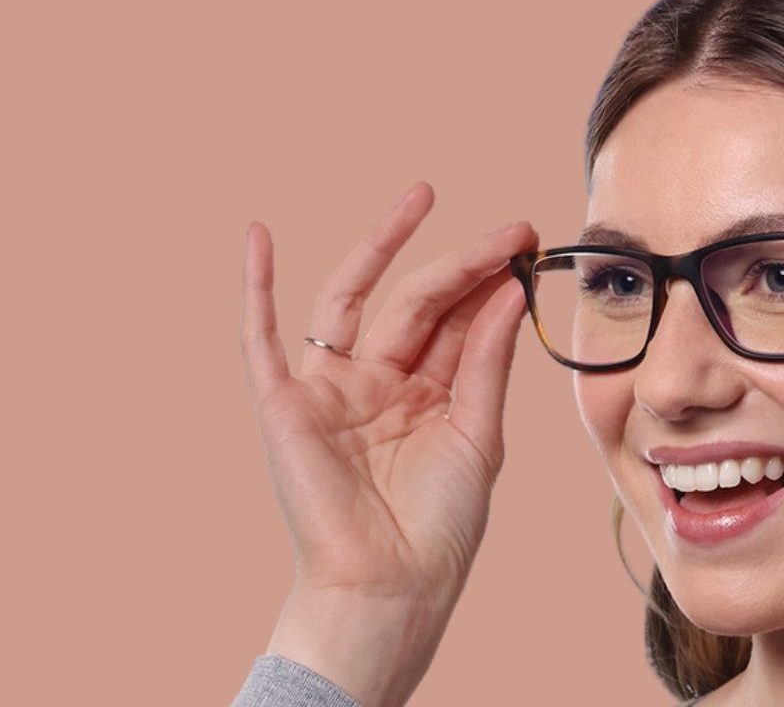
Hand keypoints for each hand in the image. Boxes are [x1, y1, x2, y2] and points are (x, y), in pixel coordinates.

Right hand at [239, 182, 535, 704]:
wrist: (387, 587)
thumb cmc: (437, 530)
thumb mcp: (477, 438)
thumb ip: (485, 363)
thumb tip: (508, 292)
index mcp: (427, 399)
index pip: (457, 323)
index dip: (489, 282)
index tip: (527, 244)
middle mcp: (378, 385)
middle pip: (417, 303)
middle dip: (462, 263)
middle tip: (509, 228)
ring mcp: (330, 390)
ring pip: (355, 301)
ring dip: (383, 247)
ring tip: (422, 197)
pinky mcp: (285, 405)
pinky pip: (261, 338)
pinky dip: (255, 288)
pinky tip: (258, 236)